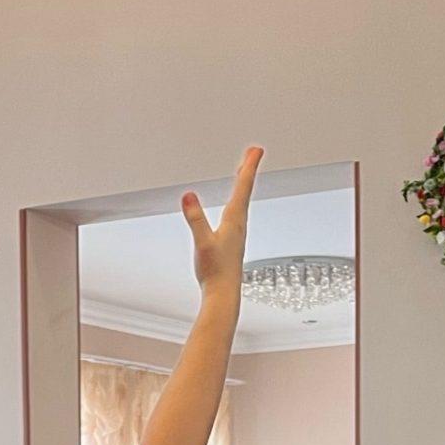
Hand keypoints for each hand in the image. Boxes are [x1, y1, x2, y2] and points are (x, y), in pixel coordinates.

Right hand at [183, 146, 262, 294]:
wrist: (223, 295)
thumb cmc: (215, 271)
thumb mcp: (202, 242)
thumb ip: (195, 218)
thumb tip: (189, 196)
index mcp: (234, 220)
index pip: (243, 187)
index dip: (249, 166)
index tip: (256, 149)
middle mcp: (238, 224)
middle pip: (244, 191)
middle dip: (247, 170)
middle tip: (253, 152)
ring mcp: (236, 233)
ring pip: (241, 201)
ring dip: (242, 185)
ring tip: (243, 173)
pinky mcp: (231, 242)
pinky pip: (236, 214)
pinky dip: (236, 202)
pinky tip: (232, 207)